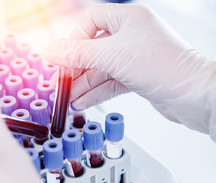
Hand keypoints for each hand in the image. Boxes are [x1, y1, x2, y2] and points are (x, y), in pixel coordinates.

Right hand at [43, 3, 215, 139]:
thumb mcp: (112, 56)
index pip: (90, 21)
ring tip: (68, 99)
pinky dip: (95, 92)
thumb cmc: (163, 66)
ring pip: (100, 68)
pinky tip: (82, 102)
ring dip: (83, 84)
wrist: (195, 96)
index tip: (62, 58)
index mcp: (127, 18)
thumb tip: (49, 51)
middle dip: (75, 68)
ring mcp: (134, 57)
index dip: (73, 39)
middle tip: (60, 84)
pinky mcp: (137, 76)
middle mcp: (131, 35)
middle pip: (92, 48)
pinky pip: (110, 82)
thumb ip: (77, 54)